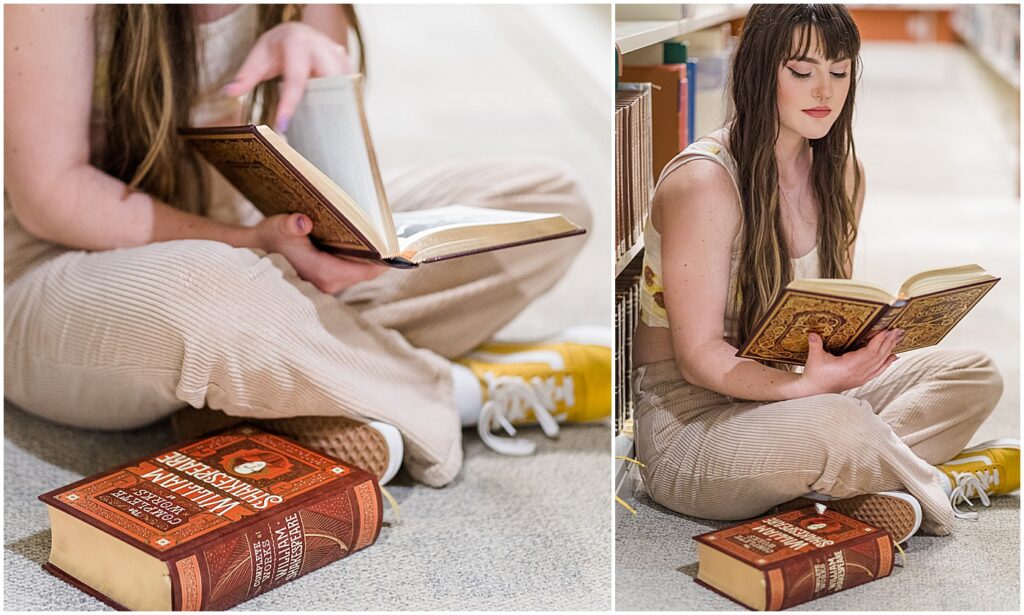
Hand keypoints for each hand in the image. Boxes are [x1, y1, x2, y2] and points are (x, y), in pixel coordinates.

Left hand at [223, 22, 352, 130]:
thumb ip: (245, 75)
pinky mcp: (347, 63)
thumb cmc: (278, 46)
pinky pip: (349, 86)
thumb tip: (228, 92)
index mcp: (298, 43)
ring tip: (327, 128)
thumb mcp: (259, 56)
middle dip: (323, 106)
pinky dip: (343, 102)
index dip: (290, 103)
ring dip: (336, 106)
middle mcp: (321, 47)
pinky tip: (336, 118)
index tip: (283, 124)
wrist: (298, 31)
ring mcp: (338, 54)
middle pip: (328, 82)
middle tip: (314, 130)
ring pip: (343, 84)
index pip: (296, 78)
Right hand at [252, 213, 386, 293]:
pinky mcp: (328, 279)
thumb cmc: (268, 240)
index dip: (387, 257)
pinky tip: (366, 238)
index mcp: (325, 274)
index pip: (369, 270)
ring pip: (363, 269)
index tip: (400, 242)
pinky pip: (354, 268)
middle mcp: (331, 284)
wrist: (253, 253)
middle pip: (369, 269)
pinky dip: (361, 255)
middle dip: (381, 252)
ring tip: (383, 231)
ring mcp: (330, 284)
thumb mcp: (277, 228)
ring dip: (372, 254)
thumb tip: (300, 222)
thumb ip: (288, 226)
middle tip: (396, 230)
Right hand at [796, 329, 902, 396]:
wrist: (815, 390)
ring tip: (896, 338)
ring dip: (889, 350)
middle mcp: (858, 373)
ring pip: (880, 363)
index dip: (879, 341)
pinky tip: (893, 356)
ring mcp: (861, 377)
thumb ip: (815, 345)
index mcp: (849, 366)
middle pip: (879, 356)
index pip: (869, 352)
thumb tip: (813, 333)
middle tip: (896, 330)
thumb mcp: (814, 358)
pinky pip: (878, 371)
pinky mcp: (861, 380)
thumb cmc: (815, 374)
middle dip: (888, 342)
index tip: (886, 330)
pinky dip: (887, 363)